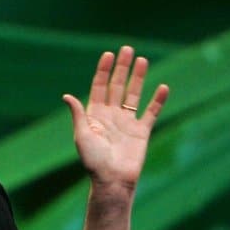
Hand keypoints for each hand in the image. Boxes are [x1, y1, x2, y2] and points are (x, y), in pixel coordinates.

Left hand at [63, 46, 169, 193]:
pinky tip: (163, 87)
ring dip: (138, 78)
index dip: (103, 71)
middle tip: (127, 49)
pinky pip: (151, 113)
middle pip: (117, 86)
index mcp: (95, 115)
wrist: (112, 180)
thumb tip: (66, 96)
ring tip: (143, 60)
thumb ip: (78, 115)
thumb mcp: (82, 135)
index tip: (108, 54)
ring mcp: (127, 122)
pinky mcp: (141, 132)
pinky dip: (157, 101)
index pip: (99, 87)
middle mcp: (111, 116)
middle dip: (121, 68)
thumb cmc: (93, 161)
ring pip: (134, 95)